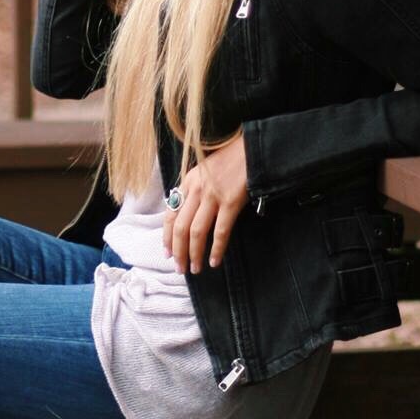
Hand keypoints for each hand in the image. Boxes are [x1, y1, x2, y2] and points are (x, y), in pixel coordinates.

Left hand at [163, 133, 247, 274]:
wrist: (252, 150)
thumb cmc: (231, 160)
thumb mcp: (204, 171)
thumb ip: (193, 190)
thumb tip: (186, 215)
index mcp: (187, 181)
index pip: (170, 214)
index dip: (167, 236)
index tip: (167, 252)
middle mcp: (195, 189)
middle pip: (180, 227)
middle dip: (178, 251)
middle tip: (180, 268)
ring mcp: (212, 196)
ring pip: (196, 232)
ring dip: (194, 254)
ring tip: (195, 269)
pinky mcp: (230, 202)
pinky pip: (220, 231)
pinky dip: (216, 249)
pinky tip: (214, 261)